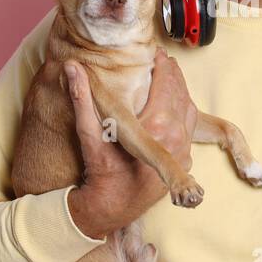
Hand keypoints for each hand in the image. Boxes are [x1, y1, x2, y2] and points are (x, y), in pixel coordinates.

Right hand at [65, 48, 196, 238]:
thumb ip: (81, 98)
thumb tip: (72, 67)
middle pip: (182, 94)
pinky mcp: (185, 161)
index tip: (156, 53)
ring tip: (169, 78)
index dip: (162, 65)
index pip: (168, 83)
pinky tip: (171, 106)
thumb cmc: (100, 171)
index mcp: (158, 126)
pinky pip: (189, 129)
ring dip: (180, 92)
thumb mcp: (88, 134)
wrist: (110, 208)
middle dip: (173, 75)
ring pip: (189, 110)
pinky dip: (182, 113)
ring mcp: (184, 151)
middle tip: (163, 60)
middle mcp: (177, 138)